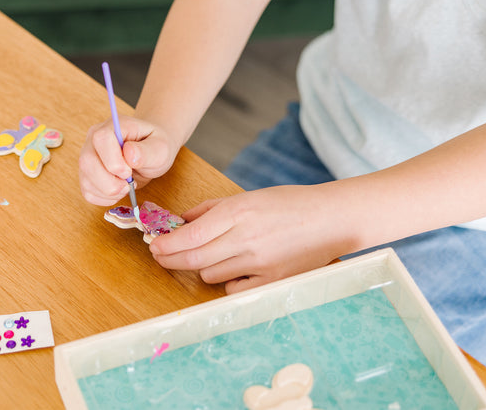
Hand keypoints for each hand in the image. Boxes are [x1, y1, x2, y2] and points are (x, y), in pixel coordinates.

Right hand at [78, 115, 176, 205]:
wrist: (151, 152)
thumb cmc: (155, 146)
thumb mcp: (160, 148)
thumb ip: (147, 151)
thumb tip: (129, 154)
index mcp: (114, 126)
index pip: (101, 138)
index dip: (113, 160)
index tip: (129, 172)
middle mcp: (95, 138)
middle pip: (87, 161)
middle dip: (109, 182)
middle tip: (128, 184)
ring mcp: (88, 155)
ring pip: (86, 179)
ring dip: (109, 192)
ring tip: (126, 186)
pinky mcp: (87, 173)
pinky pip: (88, 192)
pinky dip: (105, 198)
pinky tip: (118, 191)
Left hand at [148, 184, 358, 292]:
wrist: (330, 220)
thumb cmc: (289, 203)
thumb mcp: (248, 196)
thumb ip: (212, 209)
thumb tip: (182, 221)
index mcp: (239, 211)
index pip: (191, 235)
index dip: (167, 243)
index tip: (154, 244)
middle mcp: (246, 238)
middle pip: (194, 258)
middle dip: (170, 259)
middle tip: (160, 255)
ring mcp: (259, 263)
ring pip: (210, 274)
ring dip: (201, 266)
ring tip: (209, 254)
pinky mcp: (270, 282)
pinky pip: (233, 289)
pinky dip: (226, 281)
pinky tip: (233, 268)